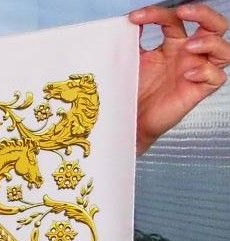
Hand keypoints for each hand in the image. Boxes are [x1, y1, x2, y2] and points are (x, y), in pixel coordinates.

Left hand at [130, 4, 228, 154]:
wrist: (130, 121)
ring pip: (223, 48)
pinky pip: (217, 77)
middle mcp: (189, 54)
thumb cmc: (134, 92)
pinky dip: (207, 71)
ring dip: (209, 42)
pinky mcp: (198, 91)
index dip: (157, 13)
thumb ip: (132, 41)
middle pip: (213, 25)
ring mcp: (197, 71)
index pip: (175, 19)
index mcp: (174, 44)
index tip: (135, 18)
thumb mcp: (131, 61)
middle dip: (203, 13)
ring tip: (189, 45)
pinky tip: (190, 73)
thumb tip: (128, 21)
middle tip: (183, 12)